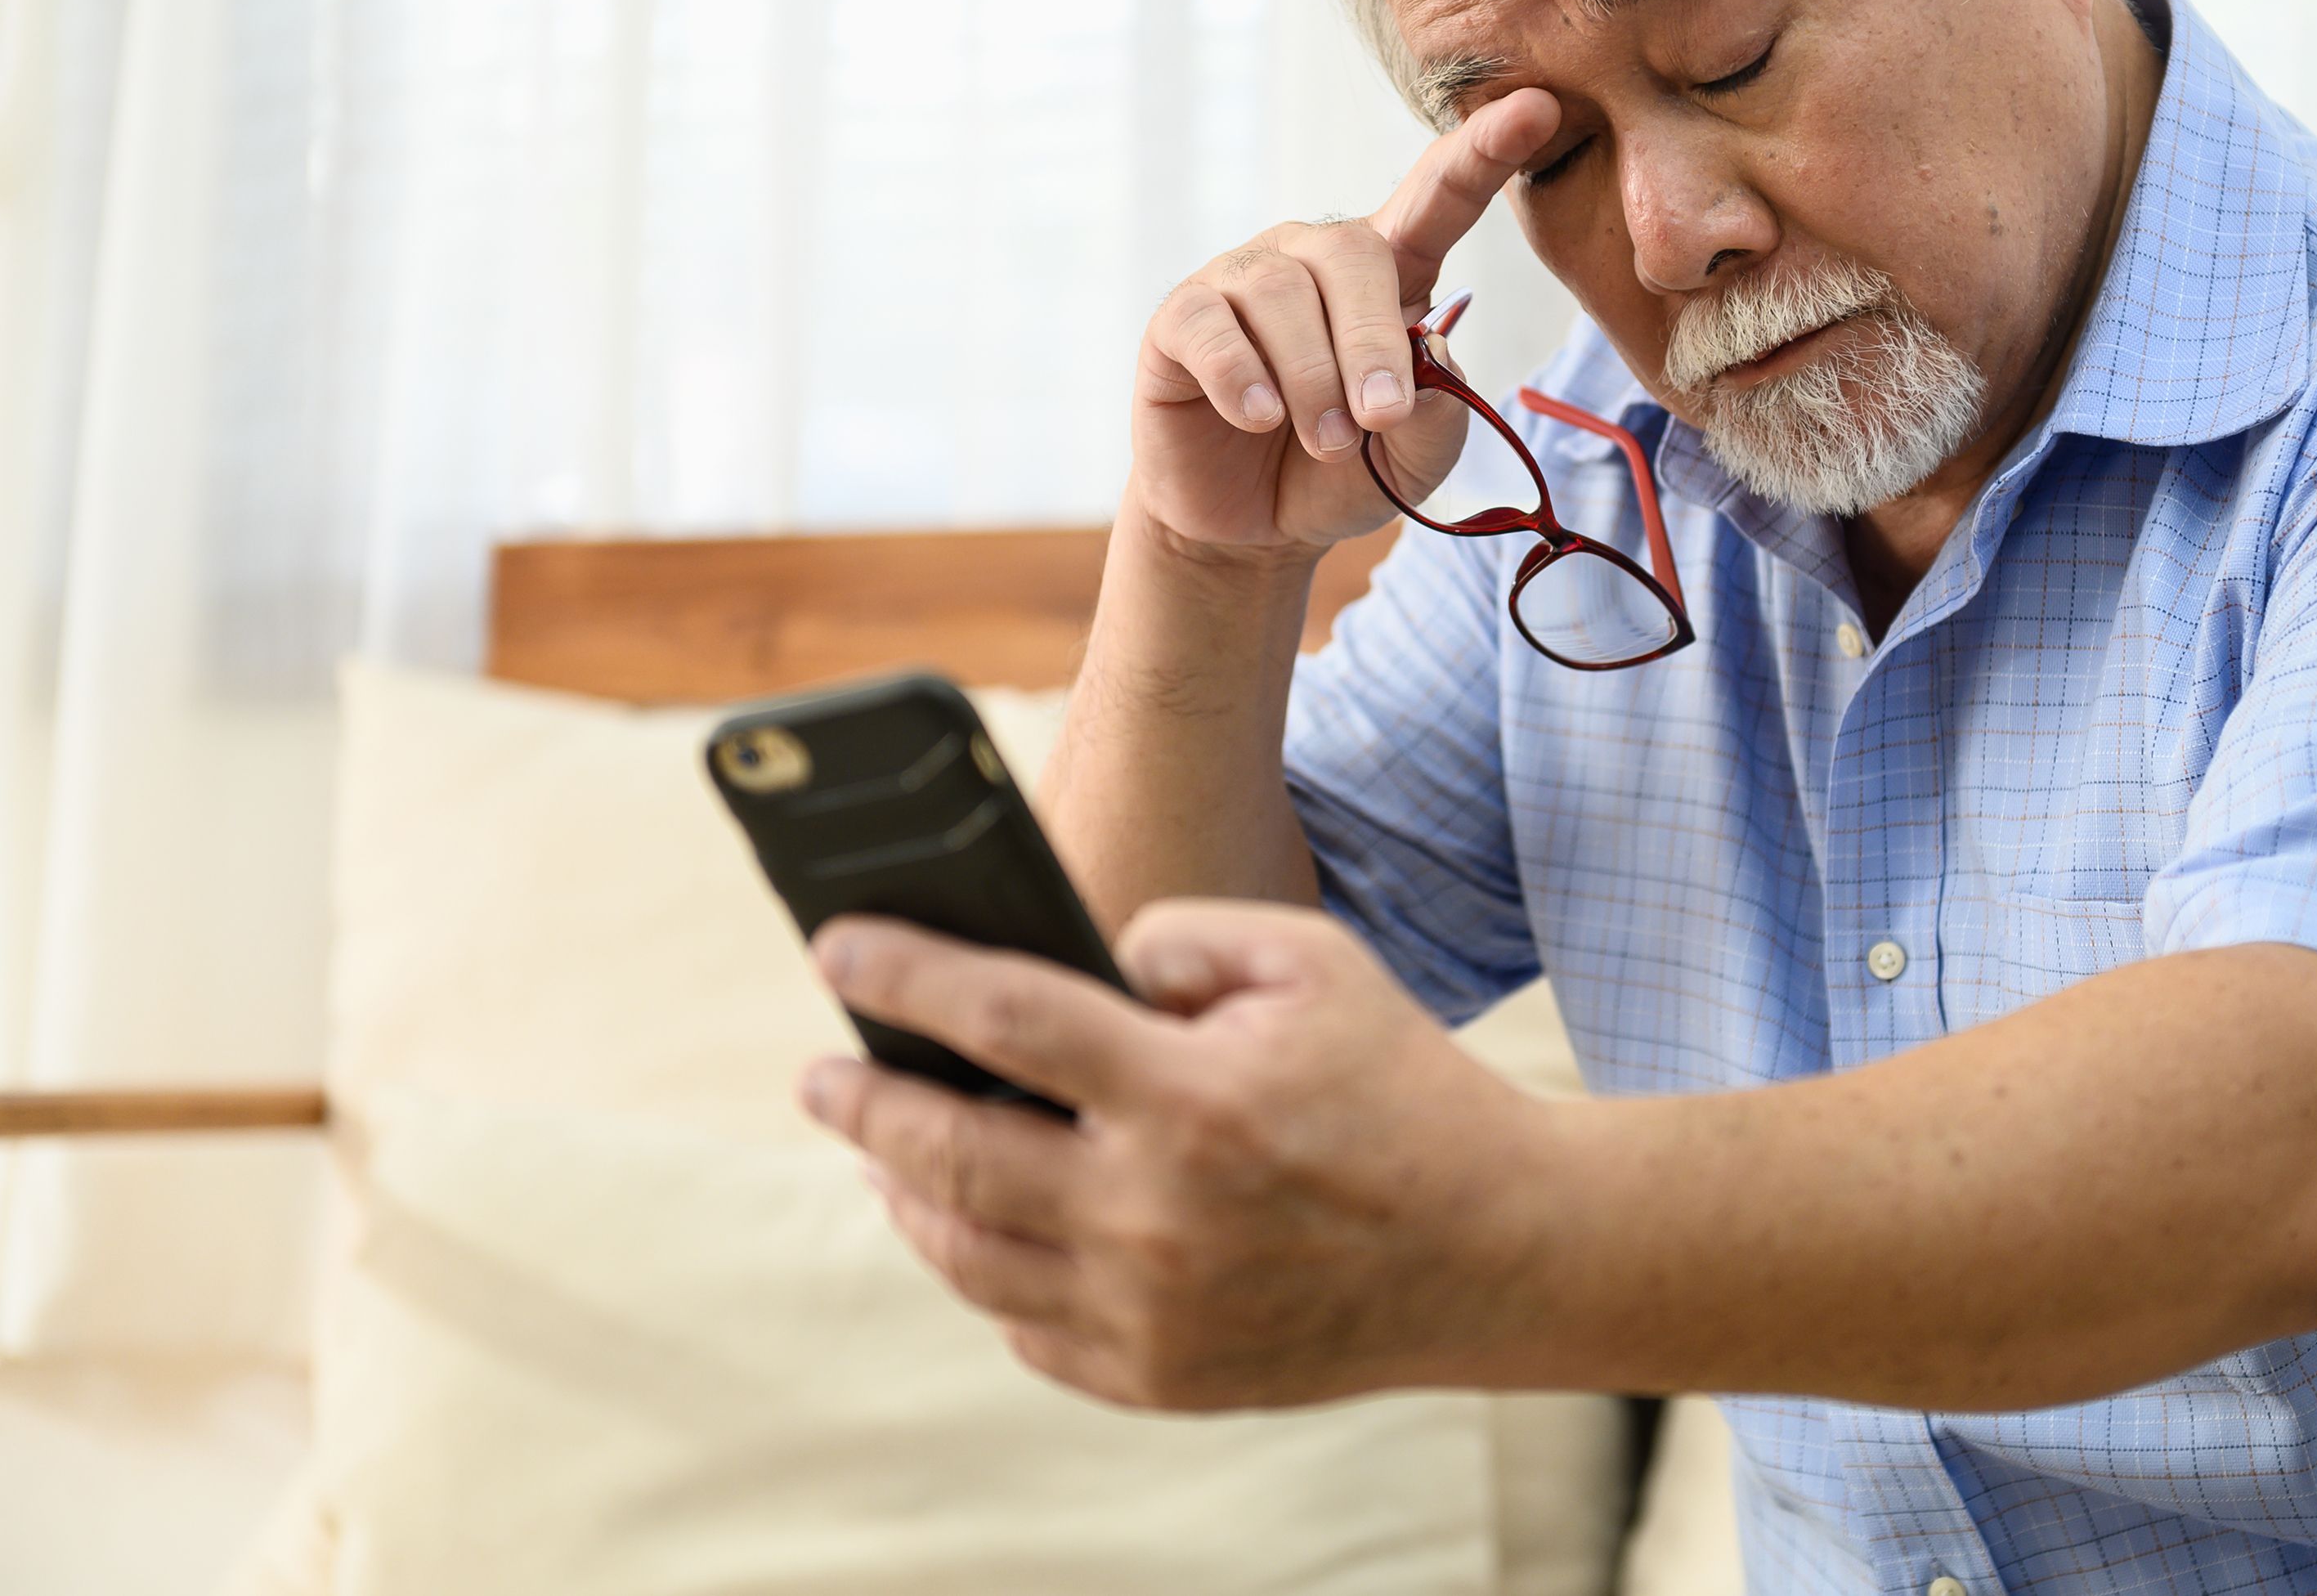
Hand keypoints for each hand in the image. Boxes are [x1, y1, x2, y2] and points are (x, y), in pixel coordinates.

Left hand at [799, 903, 1561, 1409]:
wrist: (1497, 1250)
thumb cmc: (1398, 1086)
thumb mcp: (1314, 963)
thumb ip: (1181, 936)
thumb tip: (1078, 964)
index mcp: (1189, 1098)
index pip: (1002, 1020)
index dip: (904, 975)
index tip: (836, 945)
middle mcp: (1154, 1214)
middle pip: (951, 1154)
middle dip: (864, 1103)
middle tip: (819, 1075)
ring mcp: (1151, 1312)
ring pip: (969, 1257)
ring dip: (906, 1196)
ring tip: (881, 1153)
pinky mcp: (1161, 1380)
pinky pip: (1028, 1330)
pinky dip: (986, 1275)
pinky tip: (976, 1232)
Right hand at [1131, 89, 1558, 555]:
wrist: (1254, 527)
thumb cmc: (1345, 471)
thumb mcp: (1415, 458)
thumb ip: (1438, 413)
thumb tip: (1428, 347)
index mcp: (1390, 272)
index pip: (1440, 198)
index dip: (1485, 153)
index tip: (1539, 108)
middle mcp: (1315, 259)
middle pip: (1353, 254)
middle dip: (1372, 341)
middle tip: (1380, 419)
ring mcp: (1243, 281)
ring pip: (1282, 294)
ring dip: (1313, 378)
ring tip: (1328, 440)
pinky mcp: (1182, 319)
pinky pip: (1211, 325)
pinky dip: (1242, 377)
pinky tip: (1260, 417)